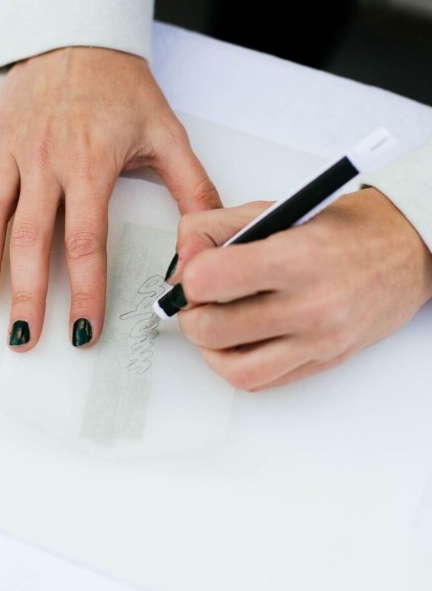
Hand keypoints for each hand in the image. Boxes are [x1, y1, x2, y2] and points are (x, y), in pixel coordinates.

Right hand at [0, 46, 221, 349]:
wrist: (79, 32)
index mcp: (90, 166)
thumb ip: (192, 187)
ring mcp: (11, 150)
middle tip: (25, 338)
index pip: (85, 242)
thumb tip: (205, 239)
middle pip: (31, 240)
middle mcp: (45, 162)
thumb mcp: (166, 132)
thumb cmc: (123, 85)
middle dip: (27, 295)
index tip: (82, 330)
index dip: (83, 291)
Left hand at [166, 188, 431, 389]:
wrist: (407, 252)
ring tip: (214, 322)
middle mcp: (309, 305)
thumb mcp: (276, 210)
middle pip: (213, 329)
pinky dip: (238, 364)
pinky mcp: (323, 362)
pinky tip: (239, 339)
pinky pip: (262, 381)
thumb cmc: (347, 229)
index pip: (210, 280)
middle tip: (196, 297)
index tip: (193, 267)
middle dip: (191, 312)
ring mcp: (317, 341)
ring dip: (209, 347)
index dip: (189, 274)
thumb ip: (218, 228)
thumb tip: (183, 258)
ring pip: (233, 368)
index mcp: (295, 259)